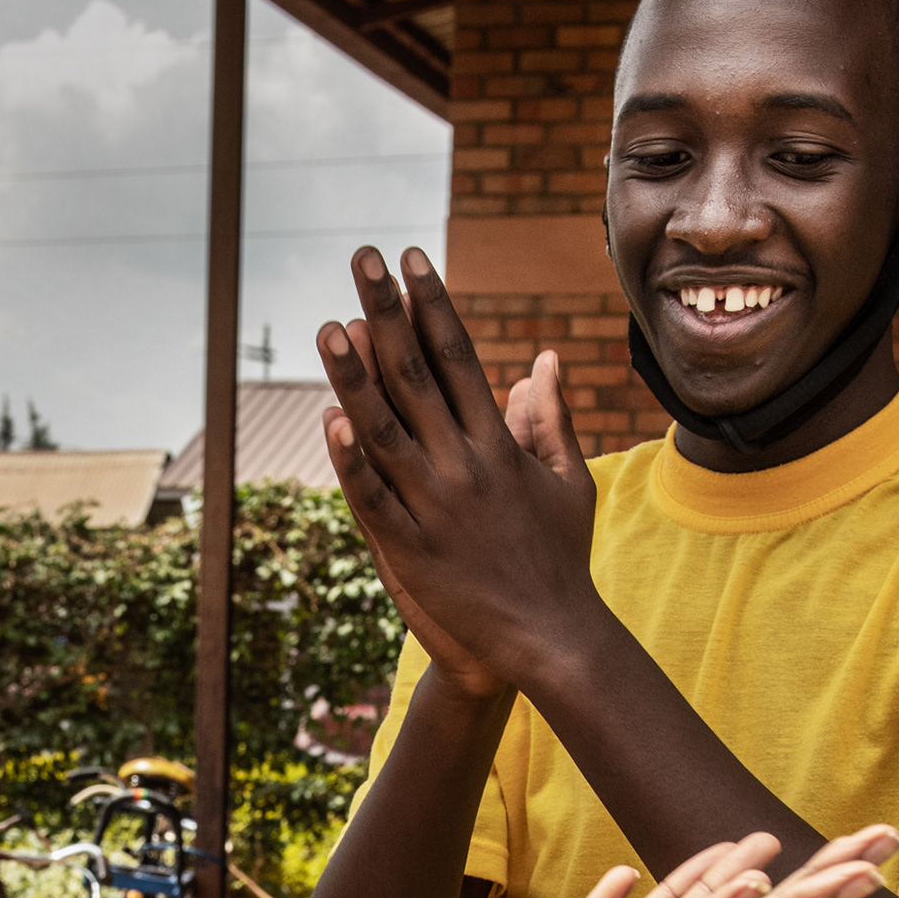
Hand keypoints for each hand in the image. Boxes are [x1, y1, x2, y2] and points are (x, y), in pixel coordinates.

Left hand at [318, 246, 601, 699]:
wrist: (554, 639)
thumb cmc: (561, 559)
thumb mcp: (569, 482)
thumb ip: (551, 419)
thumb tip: (544, 361)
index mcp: (500, 444)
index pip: (460, 358)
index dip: (431, 306)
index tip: (410, 260)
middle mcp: (466, 466)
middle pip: (418, 376)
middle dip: (388, 313)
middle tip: (361, 257)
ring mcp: (437, 507)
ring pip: (387, 430)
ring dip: (355, 377)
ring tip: (329, 325)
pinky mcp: (412, 551)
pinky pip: (374, 498)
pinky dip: (352, 461)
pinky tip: (330, 420)